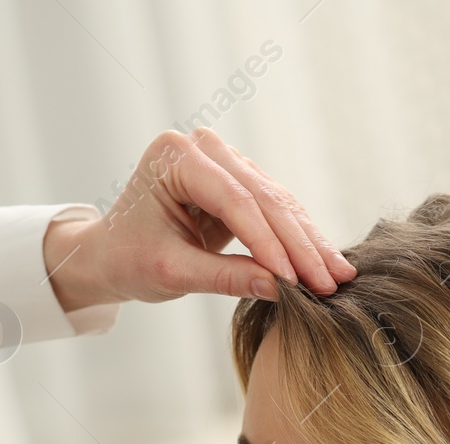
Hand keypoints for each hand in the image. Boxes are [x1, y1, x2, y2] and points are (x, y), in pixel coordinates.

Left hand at [43, 126, 356, 309]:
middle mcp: (202, 148)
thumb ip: (225, 277)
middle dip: (299, 244)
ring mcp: (223, 160)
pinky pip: (276, 210)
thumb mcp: (172, 273)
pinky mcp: (239, 180)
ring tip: (337, 275)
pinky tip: (324, 263)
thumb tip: (281, 289)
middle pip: (263, 197)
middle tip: (330, 280)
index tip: (297, 279)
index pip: (234, 200)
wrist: (112, 255)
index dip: (269, 242)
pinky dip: (299, 239)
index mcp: (174, 158)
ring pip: (278, 202)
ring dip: (308, 242)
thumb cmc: (128, 259)